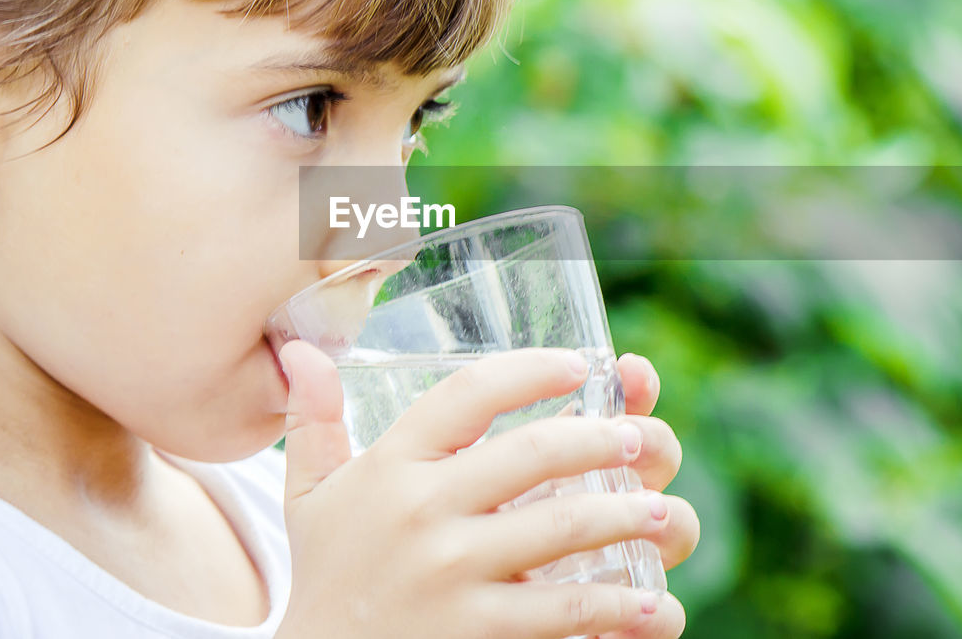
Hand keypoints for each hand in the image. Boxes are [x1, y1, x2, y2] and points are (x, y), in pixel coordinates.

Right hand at [274, 342, 686, 638]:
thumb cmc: (325, 576)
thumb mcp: (309, 497)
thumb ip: (312, 423)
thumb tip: (299, 350)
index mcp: (389, 467)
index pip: (469, 394)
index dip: (531, 371)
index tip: (578, 365)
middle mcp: (420, 512)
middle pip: (533, 453)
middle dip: (602, 439)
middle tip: (639, 440)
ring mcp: (450, 575)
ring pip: (563, 528)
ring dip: (627, 517)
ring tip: (663, 513)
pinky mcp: (476, 633)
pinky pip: (564, 612)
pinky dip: (619, 608)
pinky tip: (656, 605)